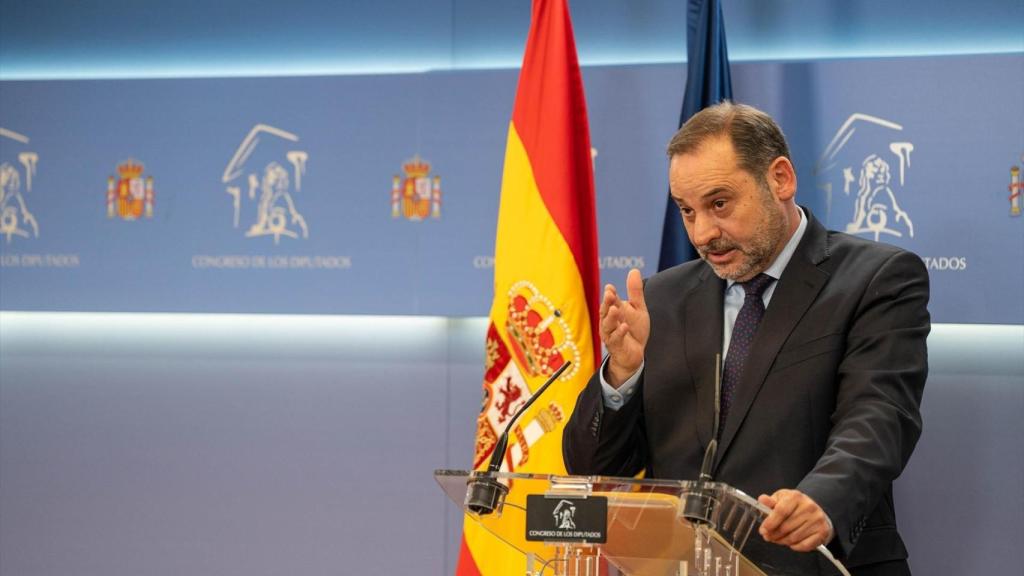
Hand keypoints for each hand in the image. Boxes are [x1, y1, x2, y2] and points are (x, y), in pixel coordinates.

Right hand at [599, 268, 649, 386]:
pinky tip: (625, 326)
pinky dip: (619, 332)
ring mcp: (610, 334)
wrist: (635, 354)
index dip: (610, 295)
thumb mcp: (637, 308)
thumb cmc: (634, 330)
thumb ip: (635, 291)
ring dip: (611, 317)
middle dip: (607, 303)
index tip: (611, 287)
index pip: (610, 301)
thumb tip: (634, 270)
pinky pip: (616, 339)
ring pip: (607, 325)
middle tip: (610, 294)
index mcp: (612, 311)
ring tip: (615, 309)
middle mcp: (608, 322)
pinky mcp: (616, 346)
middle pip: (605, 311)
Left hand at [757, 489, 832, 551]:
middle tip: (768, 536)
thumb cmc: (795, 506)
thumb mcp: (781, 499)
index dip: (770, 523)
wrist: (815, 511)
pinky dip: (795, 546)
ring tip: (778, 539)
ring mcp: (817, 520)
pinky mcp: (822, 531)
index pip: (781, 511)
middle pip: (786, 527)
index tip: (763, 530)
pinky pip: (804, 545)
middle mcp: (809, 507)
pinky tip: (791, 543)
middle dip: (774, 534)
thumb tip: (762, 500)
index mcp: (796, 497)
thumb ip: (770, 502)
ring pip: (794, 537)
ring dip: (782, 541)